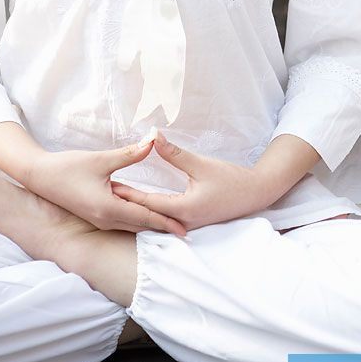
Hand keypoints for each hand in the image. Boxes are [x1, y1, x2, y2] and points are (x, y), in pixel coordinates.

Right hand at [27, 137, 187, 236]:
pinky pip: (122, 220)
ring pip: (131, 224)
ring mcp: (99, 220)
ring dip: (151, 223)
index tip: (184, 229)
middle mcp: (105, 219)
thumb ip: (129, 154)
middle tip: (185, 230)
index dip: (166, 222)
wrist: (39, 176)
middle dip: (162, 226)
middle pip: (140, 225)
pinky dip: (137, 218)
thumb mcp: (101, 160)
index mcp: (108, 208)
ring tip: (171, 224)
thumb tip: (153, 142)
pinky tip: (147, 214)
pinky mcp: (95, 215)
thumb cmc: (68, 167)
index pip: (145, 217)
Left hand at [110, 130, 271, 231]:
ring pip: (155, 220)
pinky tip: (140, 204)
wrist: (256, 193)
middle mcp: (183, 222)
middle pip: (147, 216)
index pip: (147, 204)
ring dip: (137, 210)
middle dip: (126, 205)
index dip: (127, 194)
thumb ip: (175, 153)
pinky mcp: (192, 222)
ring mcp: (188, 225)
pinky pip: (165, 220)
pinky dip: (150, 212)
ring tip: (116, 198)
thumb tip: (153, 136)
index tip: (108, 185)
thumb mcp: (201, 164)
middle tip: (104, 193)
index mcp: (184, 209)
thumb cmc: (231, 179)